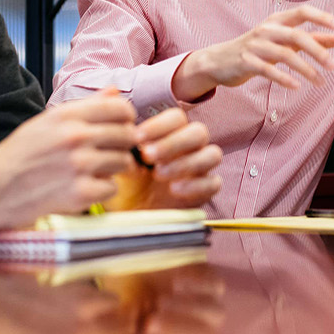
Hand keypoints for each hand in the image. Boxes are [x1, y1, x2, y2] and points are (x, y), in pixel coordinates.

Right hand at [0, 92, 136, 232]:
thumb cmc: (17, 156)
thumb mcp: (46, 122)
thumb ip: (85, 106)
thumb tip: (115, 91)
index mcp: (66, 115)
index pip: (120, 108)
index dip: (126, 119)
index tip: (120, 127)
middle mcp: (75, 136)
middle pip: (127, 135)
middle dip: (121, 145)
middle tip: (107, 153)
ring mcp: (79, 165)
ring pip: (124, 162)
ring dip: (112, 169)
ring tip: (92, 171)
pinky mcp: (80, 194)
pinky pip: (111, 188)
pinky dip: (101, 190)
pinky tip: (84, 187)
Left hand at [108, 108, 222, 209]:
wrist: (131, 215)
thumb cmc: (127, 184)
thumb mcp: (120, 164)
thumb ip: (122, 146)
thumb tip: (123, 126)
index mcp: (171, 134)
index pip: (176, 118)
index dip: (160, 125)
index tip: (137, 137)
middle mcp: (190, 148)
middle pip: (198, 132)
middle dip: (173, 142)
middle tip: (148, 155)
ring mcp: (201, 168)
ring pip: (212, 154)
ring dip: (185, 162)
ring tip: (158, 174)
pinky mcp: (205, 191)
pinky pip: (213, 183)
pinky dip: (195, 185)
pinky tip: (174, 189)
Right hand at [171, 5, 333, 101]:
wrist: (219, 61)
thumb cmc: (256, 49)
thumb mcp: (283, 41)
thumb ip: (310, 39)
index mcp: (277, 20)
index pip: (302, 12)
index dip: (322, 17)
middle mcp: (266, 29)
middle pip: (296, 35)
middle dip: (317, 51)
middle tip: (333, 66)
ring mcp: (255, 45)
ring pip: (284, 54)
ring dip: (306, 69)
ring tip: (321, 82)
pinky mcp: (245, 62)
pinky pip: (267, 70)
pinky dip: (284, 78)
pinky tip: (297, 86)